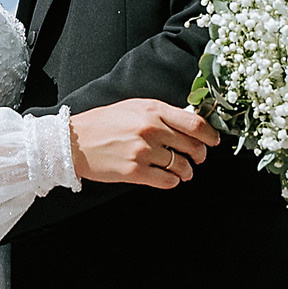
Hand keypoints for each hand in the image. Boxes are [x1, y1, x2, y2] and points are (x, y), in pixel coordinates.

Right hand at [69, 98, 220, 187]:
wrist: (73, 141)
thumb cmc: (104, 123)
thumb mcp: (134, 107)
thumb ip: (161, 113)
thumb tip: (190, 124)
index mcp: (153, 110)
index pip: (195, 124)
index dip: (210, 135)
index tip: (214, 141)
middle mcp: (151, 129)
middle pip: (192, 146)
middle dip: (200, 155)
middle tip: (199, 158)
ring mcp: (143, 151)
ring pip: (182, 166)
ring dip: (187, 171)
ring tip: (184, 171)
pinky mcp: (134, 172)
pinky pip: (167, 181)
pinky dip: (173, 182)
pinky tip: (169, 178)